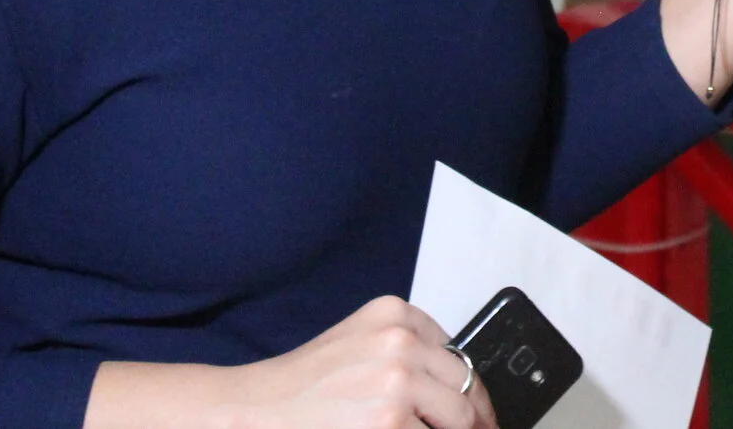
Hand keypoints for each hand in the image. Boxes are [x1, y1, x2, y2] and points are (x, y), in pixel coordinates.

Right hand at [223, 296, 497, 428]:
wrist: (251, 411)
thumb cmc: (299, 389)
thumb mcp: (359, 346)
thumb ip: (407, 355)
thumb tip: (461, 394)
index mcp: (395, 314)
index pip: (458, 355)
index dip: (473, 392)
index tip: (481, 414)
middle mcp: (400, 340)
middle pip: (468, 387)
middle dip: (475, 421)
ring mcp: (396, 381)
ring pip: (458, 419)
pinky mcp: (390, 422)